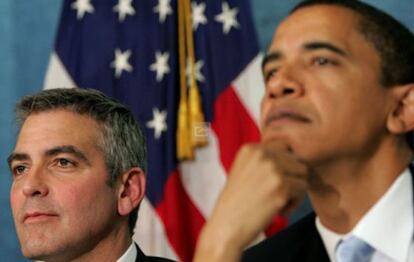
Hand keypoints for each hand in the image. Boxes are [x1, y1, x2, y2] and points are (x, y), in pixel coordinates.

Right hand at [194, 141, 308, 261]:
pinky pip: (303, 189)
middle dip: (291, 178)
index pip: (284, 148)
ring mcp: (272, 169)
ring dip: (295, 189)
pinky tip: (278, 211)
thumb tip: (295, 155)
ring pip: (302, 173)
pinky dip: (294, 203)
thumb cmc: (236, 204)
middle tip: (274, 195)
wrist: (225, 227)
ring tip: (277, 202)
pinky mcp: (282, 186)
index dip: (283, 167)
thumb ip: (264, 160)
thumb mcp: (244, 171)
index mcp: (250, 148)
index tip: (269, 184)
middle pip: (295, 159)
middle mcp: (261, 154)